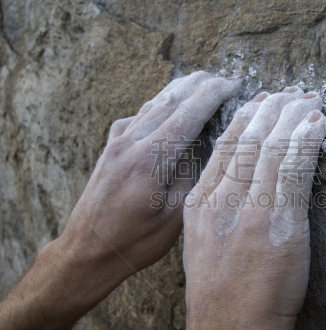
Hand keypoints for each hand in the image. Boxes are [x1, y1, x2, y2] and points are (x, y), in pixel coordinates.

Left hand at [54, 70, 240, 309]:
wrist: (87, 252)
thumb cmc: (133, 242)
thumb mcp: (175, 216)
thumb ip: (191, 178)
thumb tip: (204, 151)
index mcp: (150, 159)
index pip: (189, 114)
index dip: (214, 95)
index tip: (233, 83)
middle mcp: (130, 143)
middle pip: (169, 100)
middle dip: (198, 84)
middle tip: (223, 77)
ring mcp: (116, 144)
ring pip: (151, 105)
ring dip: (178, 91)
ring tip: (200, 82)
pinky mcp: (109, 150)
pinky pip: (135, 118)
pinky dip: (156, 106)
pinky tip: (164, 108)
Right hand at [183, 86, 325, 329]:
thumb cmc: (221, 301)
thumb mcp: (204, 249)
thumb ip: (218, 216)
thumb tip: (241, 194)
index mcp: (199, 204)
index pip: (224, 146)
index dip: (246, 118)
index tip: (262, 100)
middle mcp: (222, 200)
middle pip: (249, 139)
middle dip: (274, 108)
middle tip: (294, 91)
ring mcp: (250, 209)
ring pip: (273, 147)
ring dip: (295, 118)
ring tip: (312, 100)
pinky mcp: (280, 222)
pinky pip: (295, 168)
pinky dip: (308, 140)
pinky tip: (319, 125)